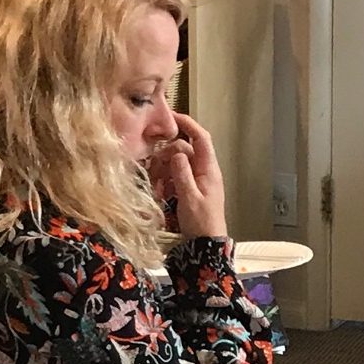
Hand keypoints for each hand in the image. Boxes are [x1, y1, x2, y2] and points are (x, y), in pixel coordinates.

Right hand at [154, 117, 226, 238]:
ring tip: (157, 186)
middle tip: (155, 169)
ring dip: (164, 171)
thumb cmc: (201, 223)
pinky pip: (175, 177)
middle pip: (183, 150)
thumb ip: (182, 174)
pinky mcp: (189, 189)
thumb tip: (175, 153)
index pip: (201, 138)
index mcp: (209, 169)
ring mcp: (197, 179)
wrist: (206, 246)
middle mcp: (204, 170)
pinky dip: (165, 181)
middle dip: (167, 156)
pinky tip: (160, 193)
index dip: (188, 124)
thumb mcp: (189, 198)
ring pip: (177, 163)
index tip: (171, 117)